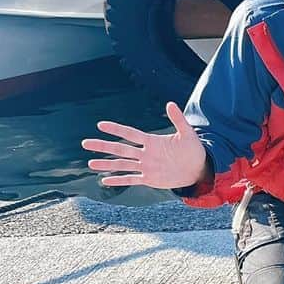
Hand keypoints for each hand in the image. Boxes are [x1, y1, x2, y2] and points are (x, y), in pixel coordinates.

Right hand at [82, 101, 207, 188]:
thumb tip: (170, 103)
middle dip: (103, 146)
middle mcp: (145, 154)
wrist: (198, 168)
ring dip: (107, 164)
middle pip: (120, 149)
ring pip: (122, 165)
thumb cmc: (193, 149)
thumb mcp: (187, 134)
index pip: (130, 134)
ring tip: (90, 163)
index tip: (100, 125)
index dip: (116, 129)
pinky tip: (105, 180)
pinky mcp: (149, 179)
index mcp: (152, 142)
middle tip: (85, 143)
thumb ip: (178, 120)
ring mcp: (146, 167)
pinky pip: (131, 180)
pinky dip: (119, 180)